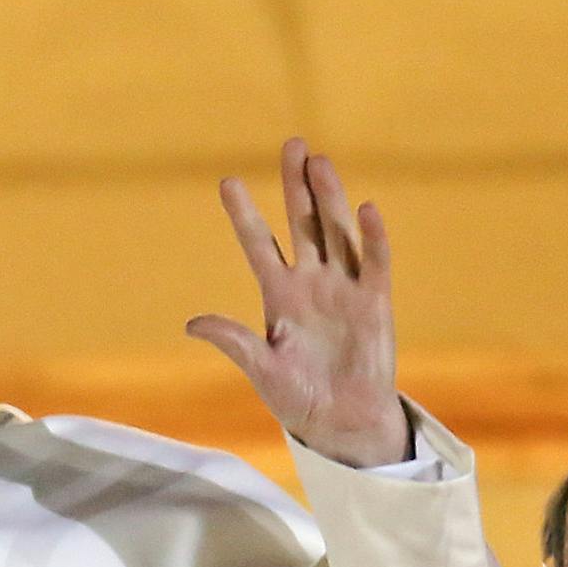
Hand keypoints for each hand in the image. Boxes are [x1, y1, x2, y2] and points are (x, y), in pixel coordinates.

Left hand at [187, 138, 412, 467]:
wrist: (341, 422)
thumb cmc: (298, 398)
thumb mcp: (261, 369)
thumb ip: (234, 342)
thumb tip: (193, 323)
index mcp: (279, 295)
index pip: (258, 244)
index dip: (244, 215)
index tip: (228, 182)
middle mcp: (312, 282)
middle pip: (303, 223)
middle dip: (297, 185)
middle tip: (292, 144)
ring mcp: (345, 288)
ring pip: (336, 232)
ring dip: (330, 198)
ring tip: (320, 162)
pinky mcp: (375, 303)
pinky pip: (373, 263)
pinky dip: (372, 238)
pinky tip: (365, 209)